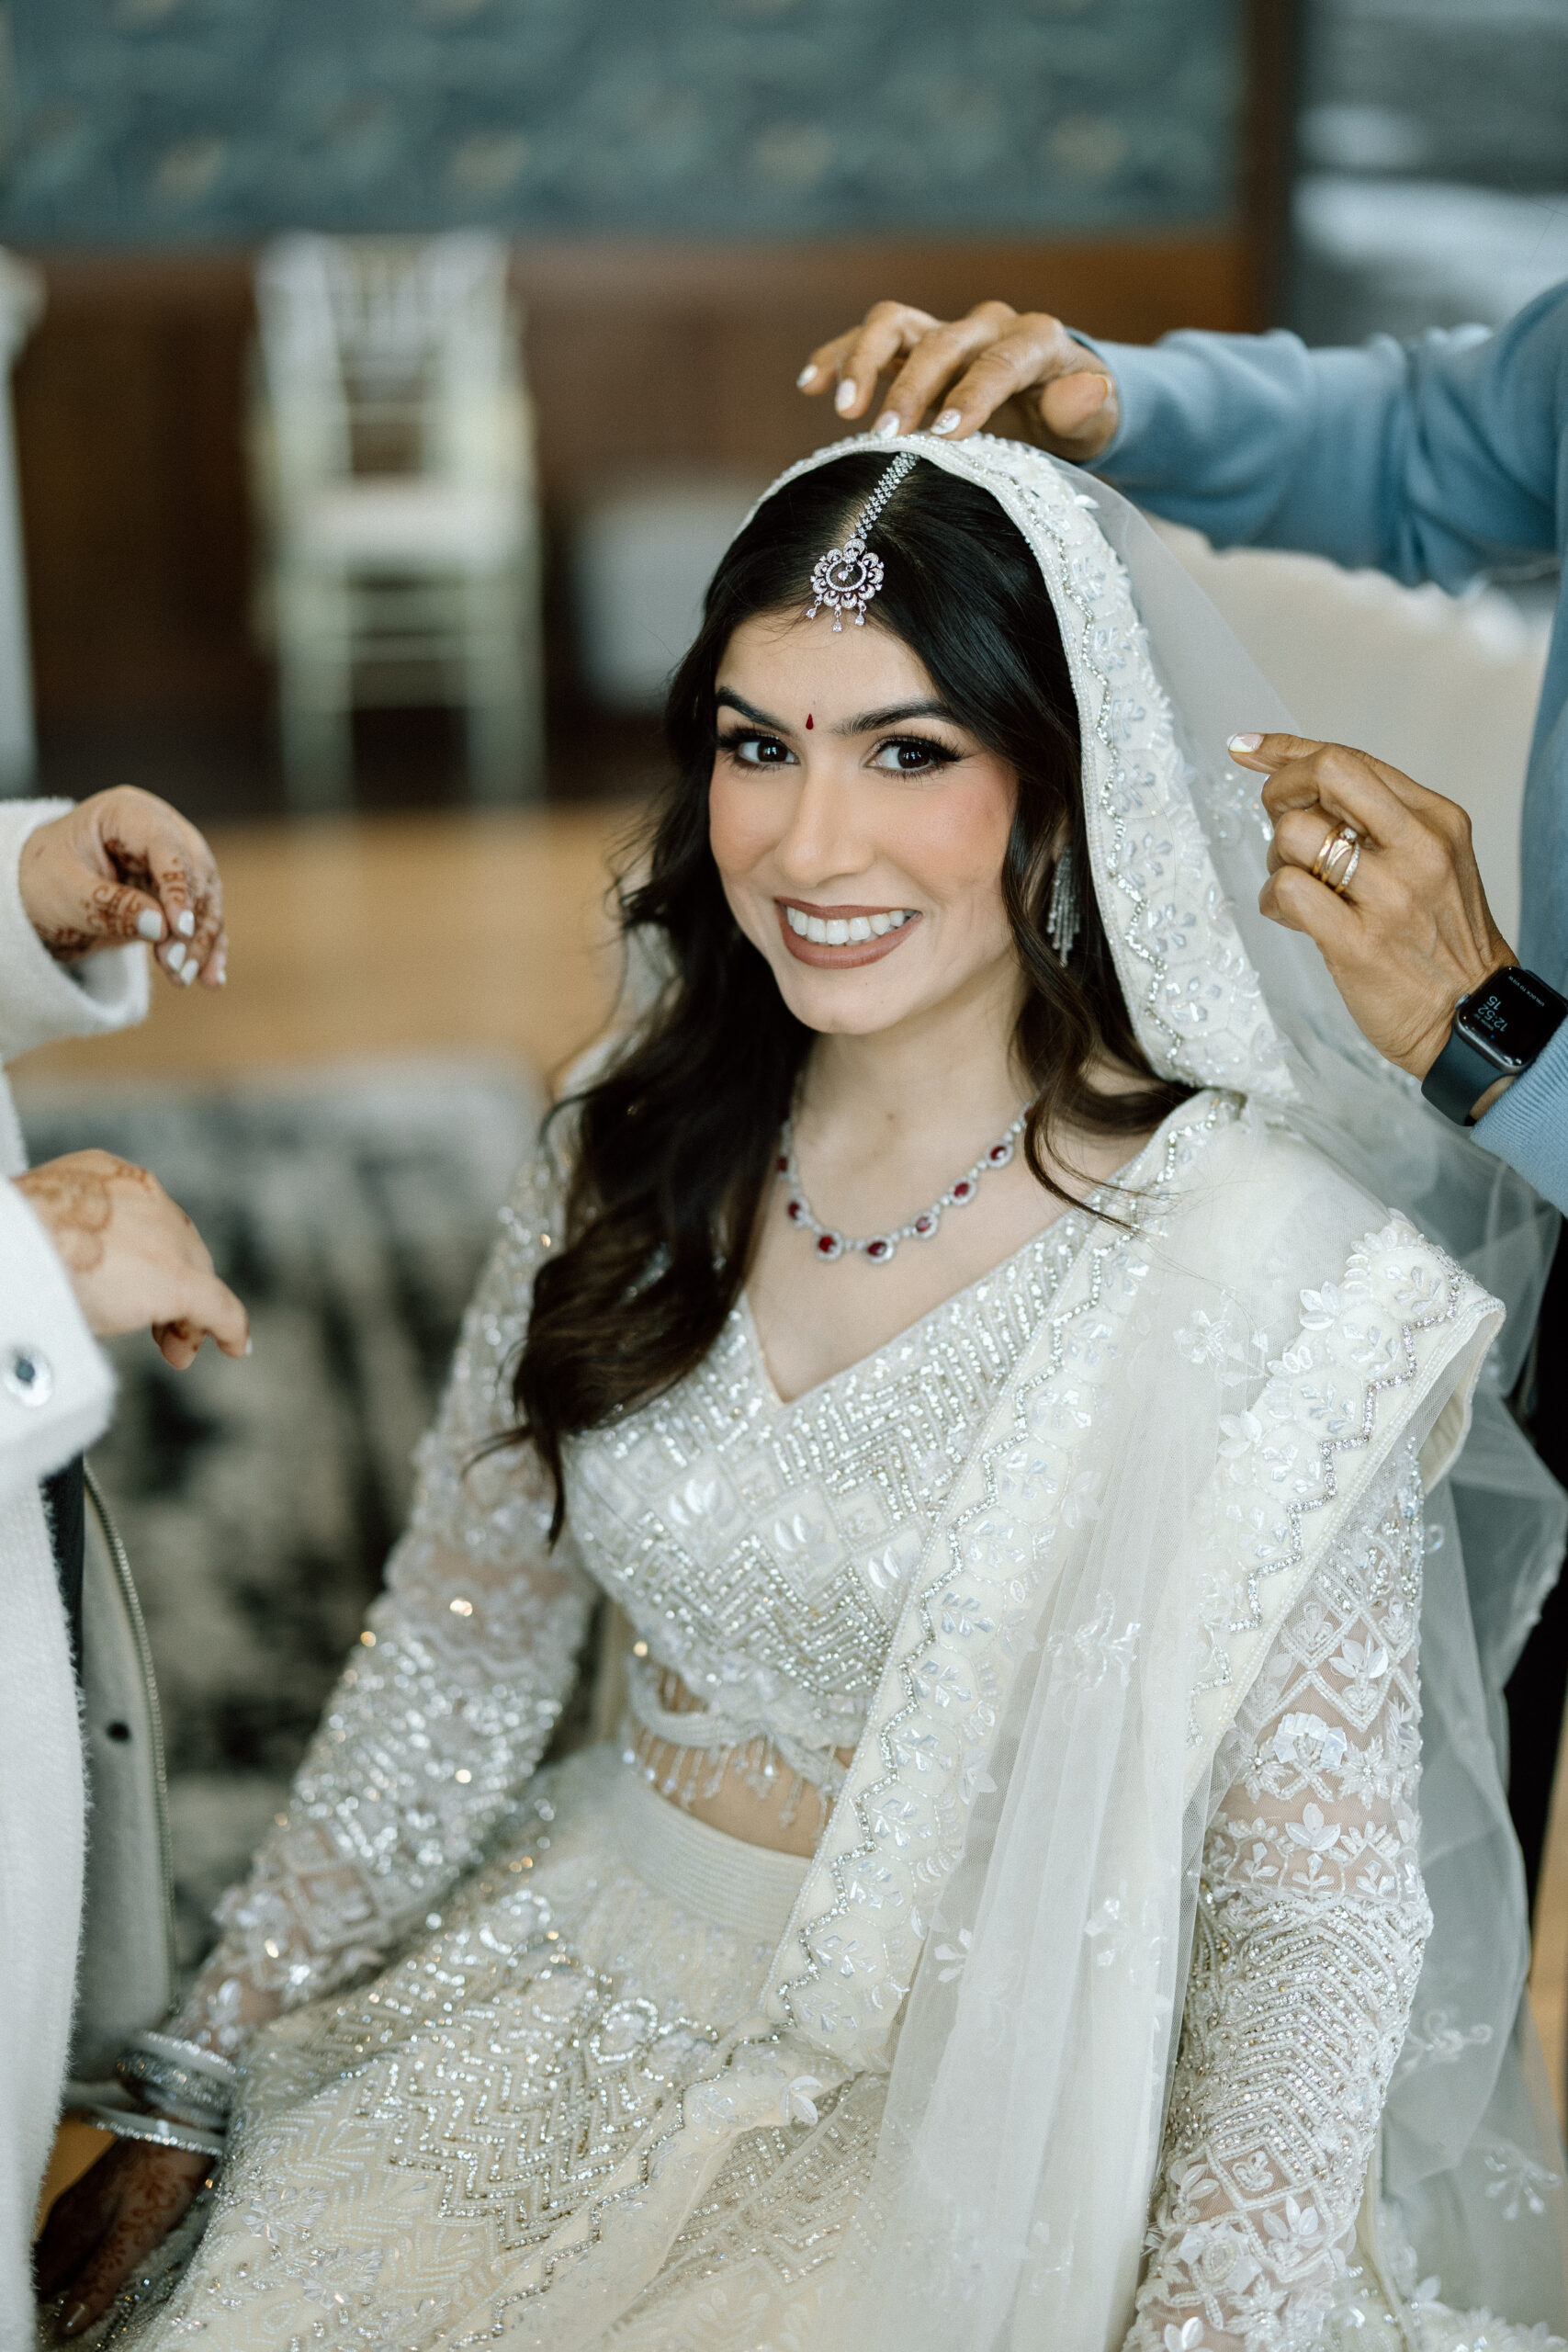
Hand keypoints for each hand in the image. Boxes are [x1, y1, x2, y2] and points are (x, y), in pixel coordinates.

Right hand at [15, 1150, 249, 1367]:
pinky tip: (235, 1345)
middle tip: (160, 1330)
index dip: (148, 1257)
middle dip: (173, 1289)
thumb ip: (65, 1241)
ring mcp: (164, 1237)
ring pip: (195, 1276)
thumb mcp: (38, 1228)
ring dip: (190, 1315)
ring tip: (176, 1349)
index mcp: (104, 1175)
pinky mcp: (177, 1280)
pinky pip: (218, 1306)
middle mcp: (143, 1198)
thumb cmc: (9, 1240)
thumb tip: (59, 1278)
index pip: (145, 1219)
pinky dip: (229, 1327)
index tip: (134, 1288)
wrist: (10, 1246)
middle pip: (178, 1246)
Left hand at [18, 786, 226, 988]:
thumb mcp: (64, 893)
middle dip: (192, 923)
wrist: (40, 895)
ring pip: (207, 900)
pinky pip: (203, 921)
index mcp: (129, 813)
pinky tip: (211, 979)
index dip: (178, 887)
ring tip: (183, 978)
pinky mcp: (179, 894)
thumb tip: (161, 927)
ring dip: (201, 943)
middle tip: (176, 965)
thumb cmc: (43, 881)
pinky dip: (208, 949)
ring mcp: (174, 862)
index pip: (167, 846)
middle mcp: (161, 831)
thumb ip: (110, 906)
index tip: (178, 929)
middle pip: (198, 873)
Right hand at [35, 2139, 208, 2336]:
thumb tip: (67, 2324)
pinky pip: (84, 2236)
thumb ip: (99, 2276)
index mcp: (69, 2228)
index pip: (40, 2281)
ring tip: (90, 2302)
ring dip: (72, 2278)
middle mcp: (69, 2215)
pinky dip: (88, 2257)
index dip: (45, 2309)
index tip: (58, 2332)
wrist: (187, 2119)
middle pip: (48, 2268)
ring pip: (65, 2251)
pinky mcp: (105, 2193)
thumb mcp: (133, 2233)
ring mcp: (85, 2201)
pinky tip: (105, 2265)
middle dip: (56, 2297)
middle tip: (76, 2321)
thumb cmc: (163, 2174)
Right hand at [797, 299, 1118, 457]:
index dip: (971, 395)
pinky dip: (839, 356)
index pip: (998, 363)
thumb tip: (1089, 387)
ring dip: (863, 362)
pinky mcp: (914, 346)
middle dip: (910, 390)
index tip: (944, 435)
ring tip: (844, 410)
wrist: (1058, 400)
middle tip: (886, 439)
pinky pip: (871, 341)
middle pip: (938, 342)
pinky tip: (809, 385)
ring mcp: (946, 332)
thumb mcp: (1095, 422)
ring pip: (893, 324)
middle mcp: (987, 325)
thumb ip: (1086, 406)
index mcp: (1035, 341)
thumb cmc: (1075, 420)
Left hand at [1233, 732, 1514, 1098]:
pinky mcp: (1358, 943)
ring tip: (1298, 885)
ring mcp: (1389, 895)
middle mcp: (1417, 847)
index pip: (1352, 759)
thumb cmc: (1439, 940)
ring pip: (1295, 834)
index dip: (1288, 750)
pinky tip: (1293, 916)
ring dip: (1277, 859)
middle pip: (1327, 773)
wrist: (1469, 1017)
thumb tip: (1294, 781)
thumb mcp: (1429, 862)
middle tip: (1279, 823)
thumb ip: (1375, 822)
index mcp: (1436, 820)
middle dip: (1281, 790)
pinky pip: (1287, 892)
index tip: (1247, 749)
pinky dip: (1274, 900)